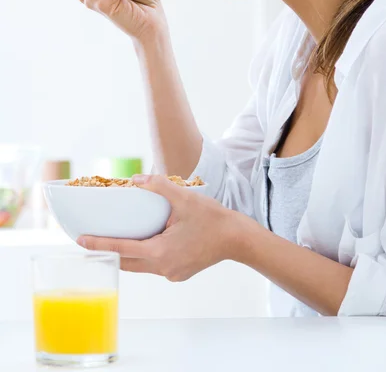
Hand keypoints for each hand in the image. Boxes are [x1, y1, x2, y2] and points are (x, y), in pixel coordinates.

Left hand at [77, 175, 236, 281]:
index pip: (121, 249)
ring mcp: (171, 274)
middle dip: (107, 252)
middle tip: (89, 241)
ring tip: (112, 241)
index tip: (80, 240)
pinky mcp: (179, 273)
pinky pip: (154, 266)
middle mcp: (162, 268)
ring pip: (140, 266)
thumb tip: (136, 179)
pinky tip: (144, 242)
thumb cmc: (213, 219)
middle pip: (126, 263)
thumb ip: (158, 186)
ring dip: (126, 255)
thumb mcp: (184, 198)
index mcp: (160, 252)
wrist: (237, 239)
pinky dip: (144, 256)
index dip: (99, 244)